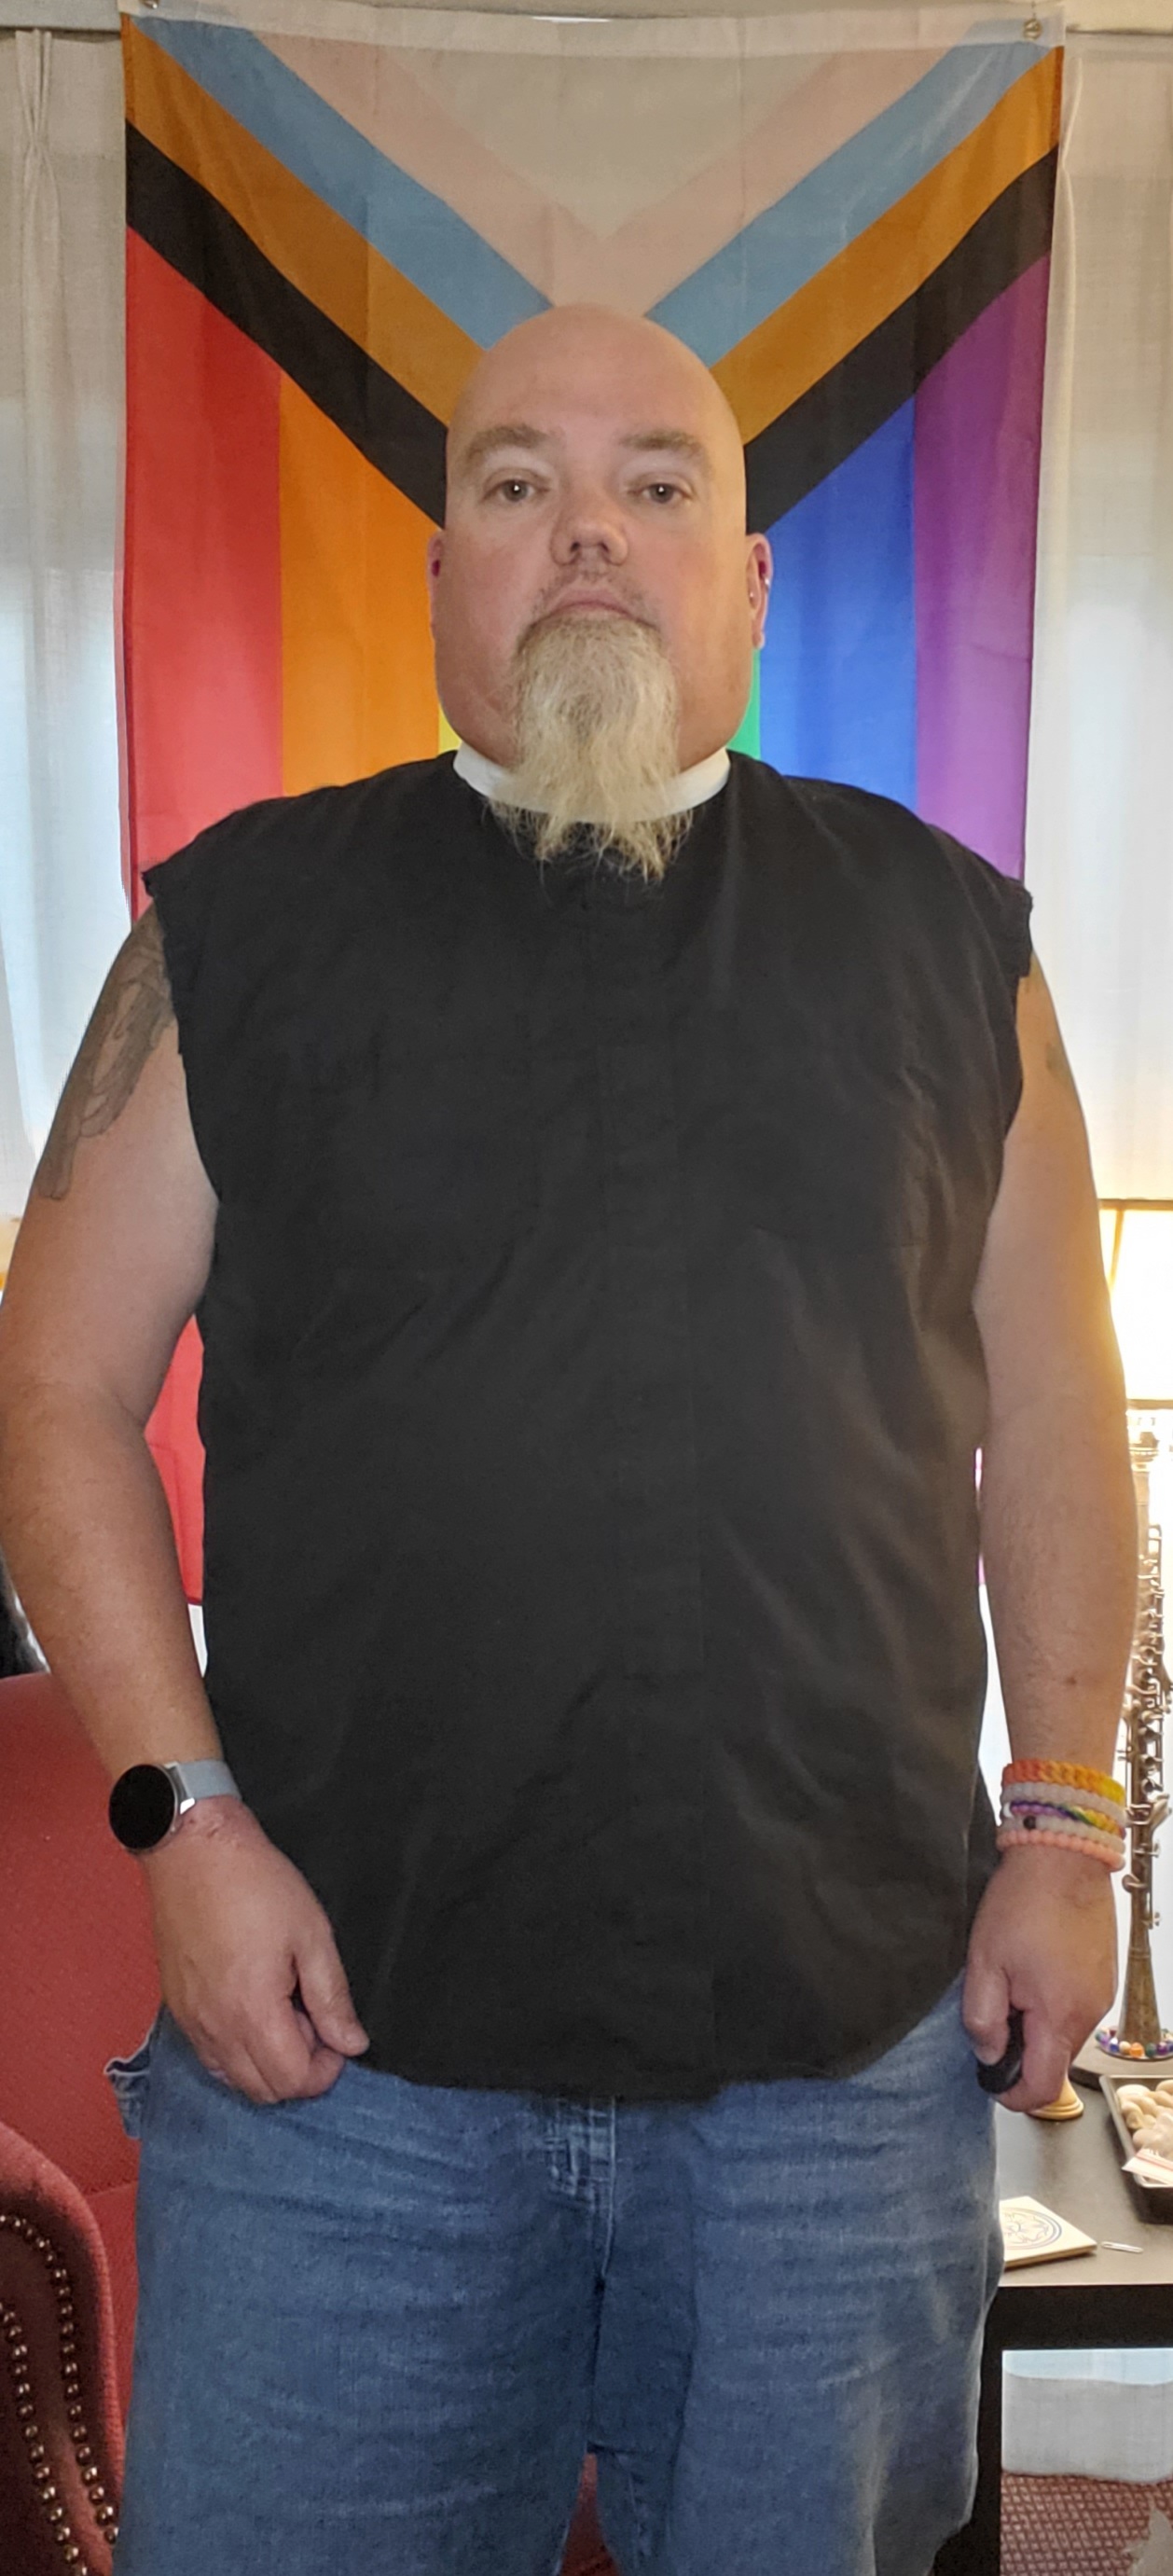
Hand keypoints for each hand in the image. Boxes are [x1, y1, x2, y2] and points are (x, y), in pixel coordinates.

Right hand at [141, 1797, 369, 2103]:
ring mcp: (189, 2020)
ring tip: (284, 2012)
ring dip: (266, 2064)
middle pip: (262, 2091)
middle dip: (297, 2070)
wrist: (191, 1849)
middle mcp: (214, 2028)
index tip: (337, 2035)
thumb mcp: (312, 1934)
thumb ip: (332, 1998)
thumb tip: (352, 2045)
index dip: (325, 2070)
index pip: (292, 2081)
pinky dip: (236, 2053)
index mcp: (252, 2011)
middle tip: (312, 2019)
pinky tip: (252, 2010)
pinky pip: (208, 2056)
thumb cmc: (257, 1884)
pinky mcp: (176, 2007)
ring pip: (232, 2078)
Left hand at [962, 1843, 1117, 2111]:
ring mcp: (1102, 1994)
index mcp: (1060, 2016)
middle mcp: (1090, 2013)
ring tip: (1012, 1983)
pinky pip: (1077, 2008)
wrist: (1064, 1854)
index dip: (1013, 2094)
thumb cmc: (1022, 1903)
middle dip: (1022, 2052)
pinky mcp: (1105, 1976)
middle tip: (994, 2014)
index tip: (990, 2079)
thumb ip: (983, 2018)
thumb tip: (988, 2054)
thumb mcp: (985, 1961)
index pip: (1043, 2087)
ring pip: (1065, 2034)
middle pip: (1056, 2061)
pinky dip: (1053, 2004)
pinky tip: (1034, 1970)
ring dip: (1037, 2025)